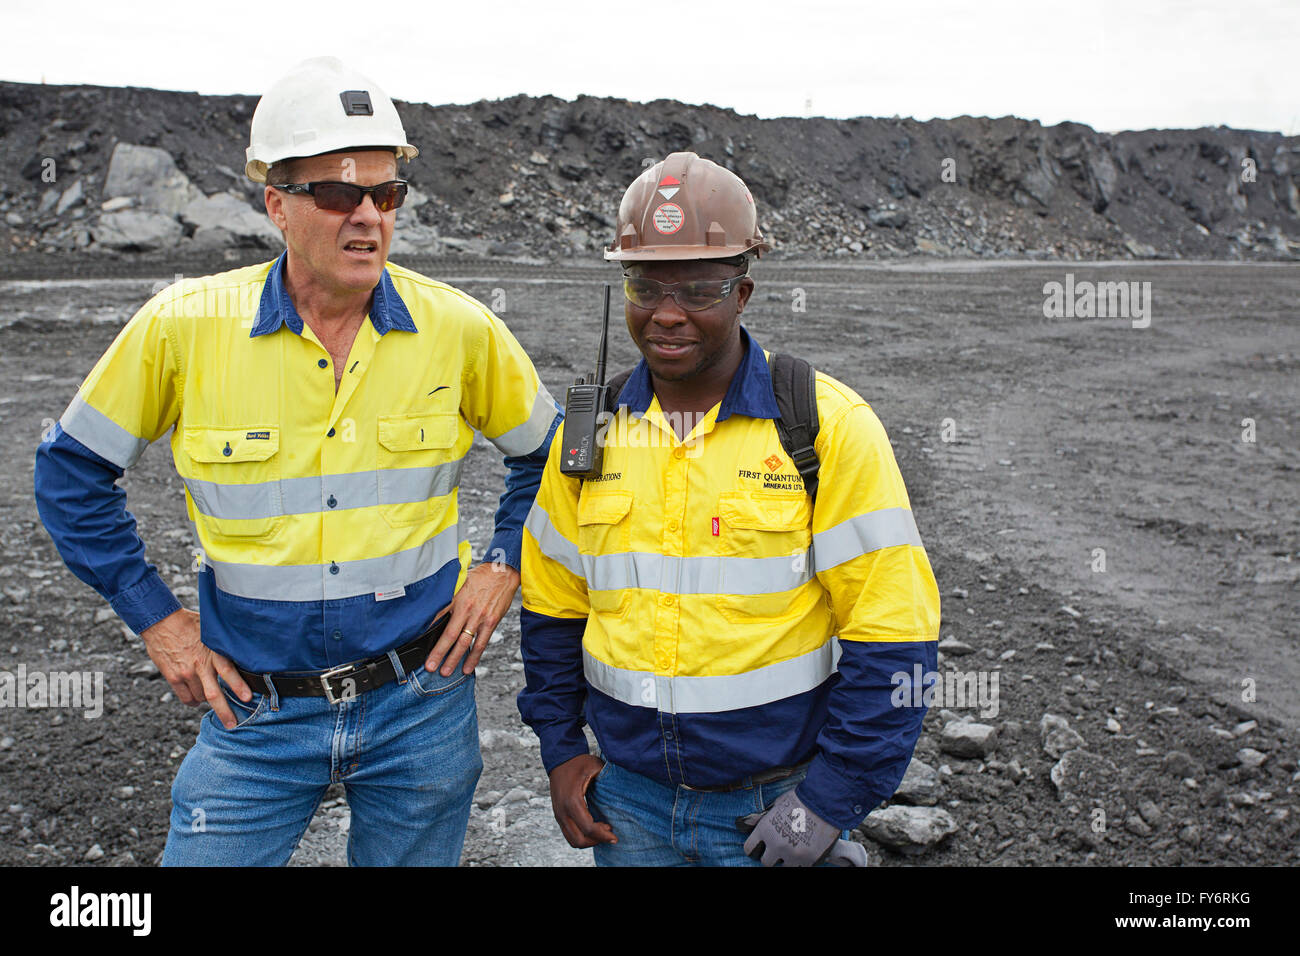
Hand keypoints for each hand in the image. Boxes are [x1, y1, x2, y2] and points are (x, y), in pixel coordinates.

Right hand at [139, 607, 251, 729]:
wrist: (161, 622)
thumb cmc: (190, 624)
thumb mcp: (212, 632)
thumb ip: (224, 646)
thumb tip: (241, 656)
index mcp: (213, 652)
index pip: (229, 671)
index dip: (239, 686)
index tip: (248, 698)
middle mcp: (200, 665)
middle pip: (214, 695)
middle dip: (225, 712)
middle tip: (233, 724)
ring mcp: (185, 673)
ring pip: (200, 697)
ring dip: (207, 700)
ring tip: (212, 696)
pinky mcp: (173, 677)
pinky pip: (185, 698)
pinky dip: (193, 702)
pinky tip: (197, 700)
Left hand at [425, 561, 519, 675]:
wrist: (502, 572)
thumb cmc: (480, 577)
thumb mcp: (459, 582)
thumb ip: (448, 596)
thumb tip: (433, 609)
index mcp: (456, 598)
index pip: (437, 616)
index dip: (425, 630)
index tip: (415, 643)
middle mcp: (466, 609)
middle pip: (449, 635)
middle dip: (438, 653)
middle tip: (429, 667)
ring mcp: (479, 617)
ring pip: (464, 643)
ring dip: (454, 659)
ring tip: (445, 672)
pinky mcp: (491, 622)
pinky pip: (481, 644)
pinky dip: (473, 658)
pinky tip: (467, 668)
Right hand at [548, 754, 616, 848]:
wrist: (560, 759)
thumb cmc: (579, 763)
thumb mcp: (595, 767)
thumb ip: (608, 780)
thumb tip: (625, 790)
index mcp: (572, 801)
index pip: (588, 828)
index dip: (602, 835)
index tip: (614, 836)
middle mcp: (562, 811)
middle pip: (579, 840)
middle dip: (596, 841)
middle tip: (609, 832)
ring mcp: (559, 814)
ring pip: (572, 840)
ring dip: (588, 840)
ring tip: (601, 830)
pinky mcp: (559, 815)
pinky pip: (569, 834)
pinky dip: (581, 836)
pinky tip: (593, 826)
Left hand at [736, 788, 839, 865]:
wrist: (825, 802)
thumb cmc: (800, 799)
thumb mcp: (777, 805)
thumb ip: (764, 818)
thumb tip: (751, 823)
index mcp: (765, 829)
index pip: (749, 849)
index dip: (754, 848)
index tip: (759, 847)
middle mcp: (776, 844)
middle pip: (765, 862)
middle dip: (771, 856)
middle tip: (778, 849)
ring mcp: (793, 854)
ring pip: (783, 867)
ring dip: (786, 860)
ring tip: (793, 849)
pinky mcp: (809, 860)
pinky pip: (800, 868)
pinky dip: (800, 862)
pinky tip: (804, 852)